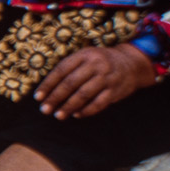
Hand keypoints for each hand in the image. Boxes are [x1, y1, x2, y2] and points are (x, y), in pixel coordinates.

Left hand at [34, 43, 157, 119]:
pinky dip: (86, 111)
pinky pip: (98, 103)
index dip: (48, 85)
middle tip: (44, 109)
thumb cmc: (100, 62)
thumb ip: (68, 68)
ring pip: (83, 94)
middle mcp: (96, 65)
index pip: (61, 70)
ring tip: (58, 115)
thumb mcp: (85, 57)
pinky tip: (76, 115)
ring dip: (69, 106)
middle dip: (55, 98)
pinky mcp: (115, 90)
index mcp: (84, 55)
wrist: (131, 63)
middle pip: (70, 83)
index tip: (38, 97)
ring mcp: (107, 78)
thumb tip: (46, 89)